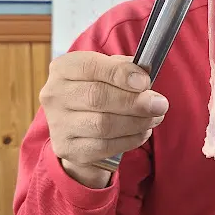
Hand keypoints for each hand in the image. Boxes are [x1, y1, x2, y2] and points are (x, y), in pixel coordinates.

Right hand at [39, 51, 168, 187]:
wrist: (77, 124)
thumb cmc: (98, 89)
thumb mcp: (108, 71)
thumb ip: (125, 69)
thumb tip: (144, 77)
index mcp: (63, 68)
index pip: (90, 67)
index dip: (120, 74)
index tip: (145, 82)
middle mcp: (54, 95)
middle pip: (97, 98)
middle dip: (134, 102)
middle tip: (160, 104)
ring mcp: (58, 124)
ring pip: (103, 125)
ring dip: (137, 122)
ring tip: (155, 117)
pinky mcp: (67, 148)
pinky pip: (104, 147)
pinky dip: (130, 140)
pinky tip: (143, 132)